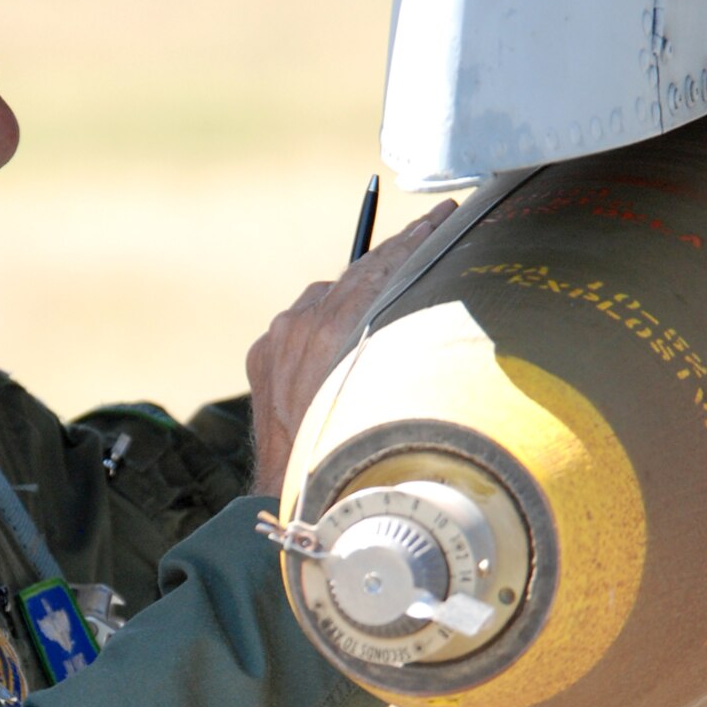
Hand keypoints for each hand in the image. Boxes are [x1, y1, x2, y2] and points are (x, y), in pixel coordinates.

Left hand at [247, 198, 458, 494]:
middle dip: (399, 249)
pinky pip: (300, 323)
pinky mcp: (262, 352)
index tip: (444, 214)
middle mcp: (300, 324)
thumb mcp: (391, 389)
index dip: (418, 239)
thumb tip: (420, 294)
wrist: (290, 492)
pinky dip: (324, 320)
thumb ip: (398, 336)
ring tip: (399, 272)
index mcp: (335, 329)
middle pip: (358, 273)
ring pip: (328, 295)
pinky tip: (349, 324)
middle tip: (435, 222)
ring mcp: (277, 337)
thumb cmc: (351, 451)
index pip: (384, 266)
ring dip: (359, 288)